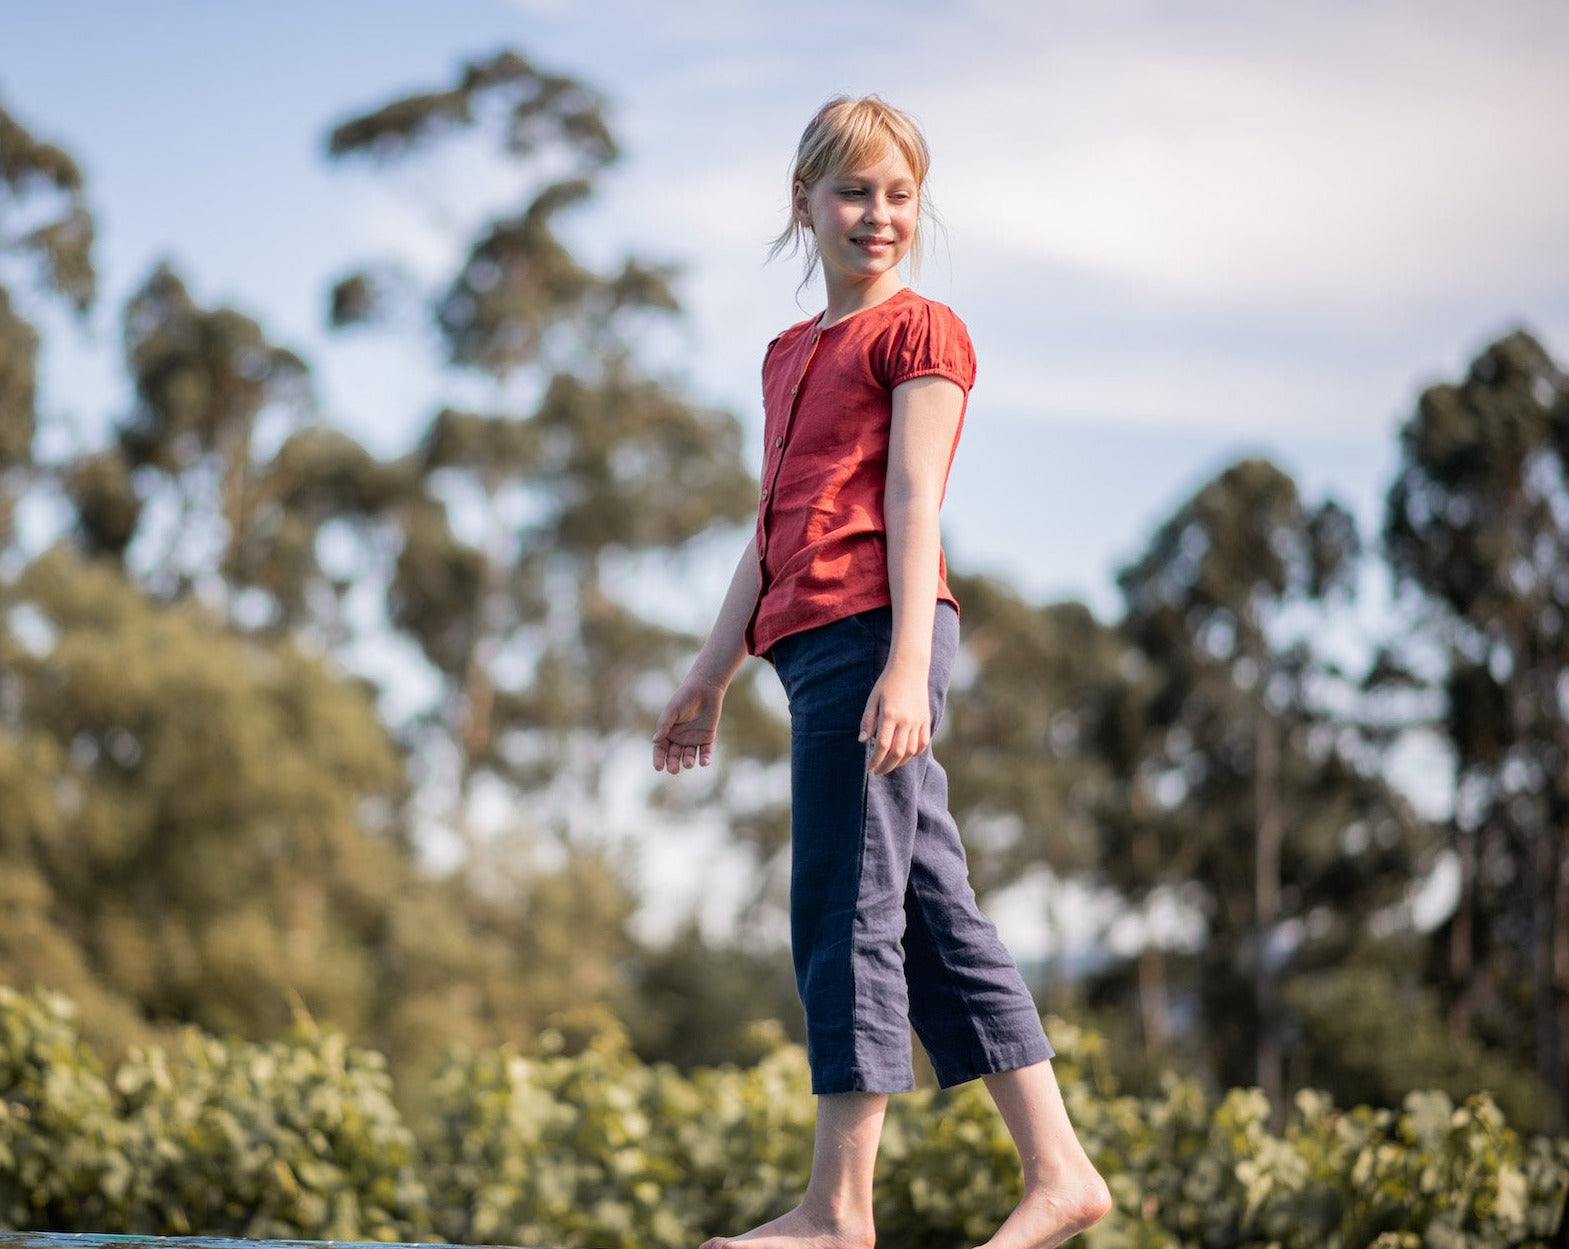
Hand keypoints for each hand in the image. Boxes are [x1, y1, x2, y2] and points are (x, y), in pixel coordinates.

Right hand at [652, 674, 724, 773]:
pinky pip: (706, 751)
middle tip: (674, 770)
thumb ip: (664, 725)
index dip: (659, 758)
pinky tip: (704, 762)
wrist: (705, 688)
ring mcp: (694, 739)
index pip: (661, 749)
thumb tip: (654, 741)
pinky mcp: (708, 737)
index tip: (658, 767)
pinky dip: (705, 758)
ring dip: (689, 760)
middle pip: (675, 755)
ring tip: (688, 763)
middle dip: (673, 763)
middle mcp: (680, 738)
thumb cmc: (685, 697)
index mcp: (668, 732)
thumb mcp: (672, 711)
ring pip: (690, 755)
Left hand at [859, 659, 930, 774]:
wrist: (909, 669)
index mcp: (890, 715)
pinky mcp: (926, 720)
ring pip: (911, 751)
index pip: (882, 746)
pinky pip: (923, 743)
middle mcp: (906, 720)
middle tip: (878, 772)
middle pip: (897, 753)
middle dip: (886, 766)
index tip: (869, 768)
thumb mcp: (872, 700)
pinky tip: (906, 756)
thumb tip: (862, 742)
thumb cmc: (887, 684)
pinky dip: (915, 753)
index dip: (875, 760)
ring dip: (900, 763)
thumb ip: (867, 721)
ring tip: (890, 765)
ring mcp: (918, 721)